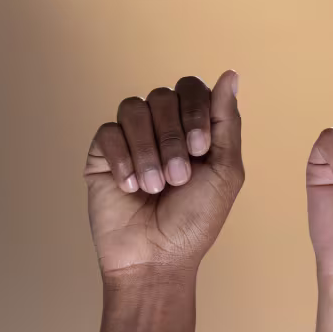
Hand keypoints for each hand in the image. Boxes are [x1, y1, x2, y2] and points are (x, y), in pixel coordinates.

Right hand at [84, 72, 242, 277]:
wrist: (157, 257)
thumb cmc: (195, 221)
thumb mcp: (225, 171)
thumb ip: (227, 122)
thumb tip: (230, 74)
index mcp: (194, 130)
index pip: (191, 89)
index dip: (196, 111)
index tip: (201, 150)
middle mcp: (162, 129)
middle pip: (163, 96)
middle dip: (174, 138)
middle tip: (179, 178)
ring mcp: (131, 139)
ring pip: (133, 108)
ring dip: (149, 151)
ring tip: (155, 187)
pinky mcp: (102, 154)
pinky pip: (107, 132)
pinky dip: (123, 159)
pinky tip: (130, 187)